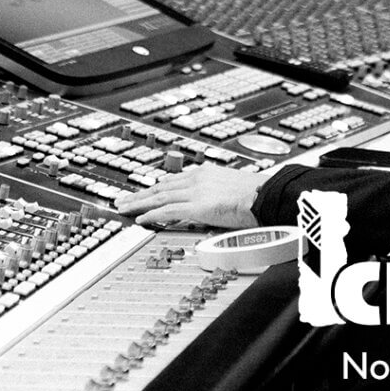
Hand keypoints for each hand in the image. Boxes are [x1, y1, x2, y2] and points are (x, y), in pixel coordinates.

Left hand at [113, 164, 275, 229]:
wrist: (266, 196)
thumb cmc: (257, 194)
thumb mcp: (232, 186)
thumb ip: (217, 191)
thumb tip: (212, 201)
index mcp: (206, 172)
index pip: (174, 179)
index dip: (156, 186)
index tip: (146, 191)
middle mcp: (198, 178)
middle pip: (162, 186)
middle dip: (140, 194)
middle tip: (123, 199)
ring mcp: (196, 192)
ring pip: (159, 196)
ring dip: (139, 203)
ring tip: (124, 209)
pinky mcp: (197, 206)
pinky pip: (167, 211)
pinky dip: (152, 214)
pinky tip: (140, 219)